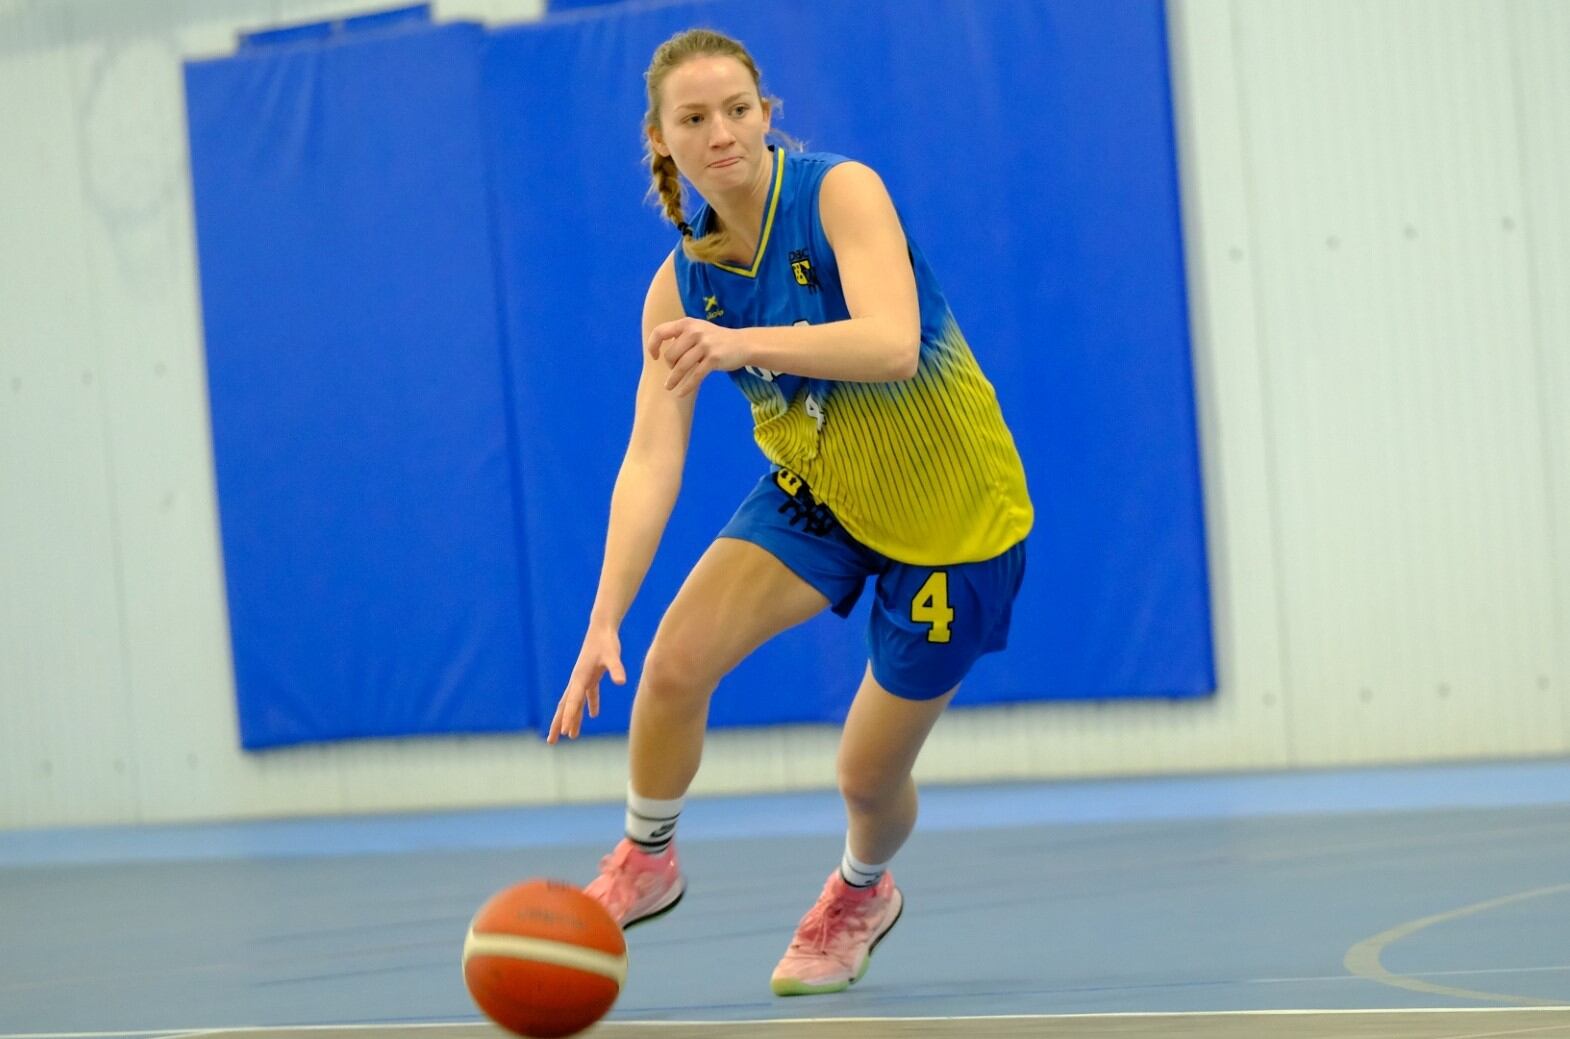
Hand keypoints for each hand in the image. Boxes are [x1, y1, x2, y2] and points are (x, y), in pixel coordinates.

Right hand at [547, 625, 625, 742]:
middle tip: (551, 742)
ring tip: (570, 736)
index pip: (572, 701)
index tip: (565, 733)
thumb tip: (621, 682)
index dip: (569, 717)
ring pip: (574, 703)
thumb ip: (616, 669)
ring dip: (572, 719)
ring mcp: (583, 678)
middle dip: (559, 724)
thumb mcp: (612, 655)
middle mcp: (578, 680)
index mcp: (580, 677)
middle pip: (565, 706)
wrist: (602, 628)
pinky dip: (589, 705)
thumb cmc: (606, 641)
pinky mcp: (591, 676)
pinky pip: (588, 695)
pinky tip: (593, 715)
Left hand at [646, 317, 747, 397]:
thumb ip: (681, 336)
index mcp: (687, 323)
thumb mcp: (697, 329)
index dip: (653, 345)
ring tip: (669, 387)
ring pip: (681, 366)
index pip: (660, 332)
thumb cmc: (715, 339)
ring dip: (673, 379)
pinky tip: (680, 393)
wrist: (742, 343)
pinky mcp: (714, 359)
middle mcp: (695, 332)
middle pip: (671, 354)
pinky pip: (695, 376)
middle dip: (670, 365)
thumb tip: (661, 350)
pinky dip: (686, 387)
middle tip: (674, 369)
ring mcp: (705, 345)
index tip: (654, 357)